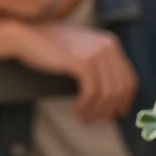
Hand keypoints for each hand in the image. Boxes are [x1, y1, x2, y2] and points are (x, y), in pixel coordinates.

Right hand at [12, 24, 137, 121]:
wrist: (25, 35)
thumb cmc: (50, 49)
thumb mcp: (82, 52)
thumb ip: (99, 67)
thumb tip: (113, 100)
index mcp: (111, 44)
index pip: (129, 79)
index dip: (125, 101)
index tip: (117, 114)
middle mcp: (107, 47)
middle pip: (120, 89)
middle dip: (109, 109)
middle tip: (96, 120)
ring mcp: (96, 53)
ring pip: (107, 94)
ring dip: (96, 111)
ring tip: (83, 118)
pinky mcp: (81, 62)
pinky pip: (92, 93)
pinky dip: (85, 107)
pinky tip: (76, 111)